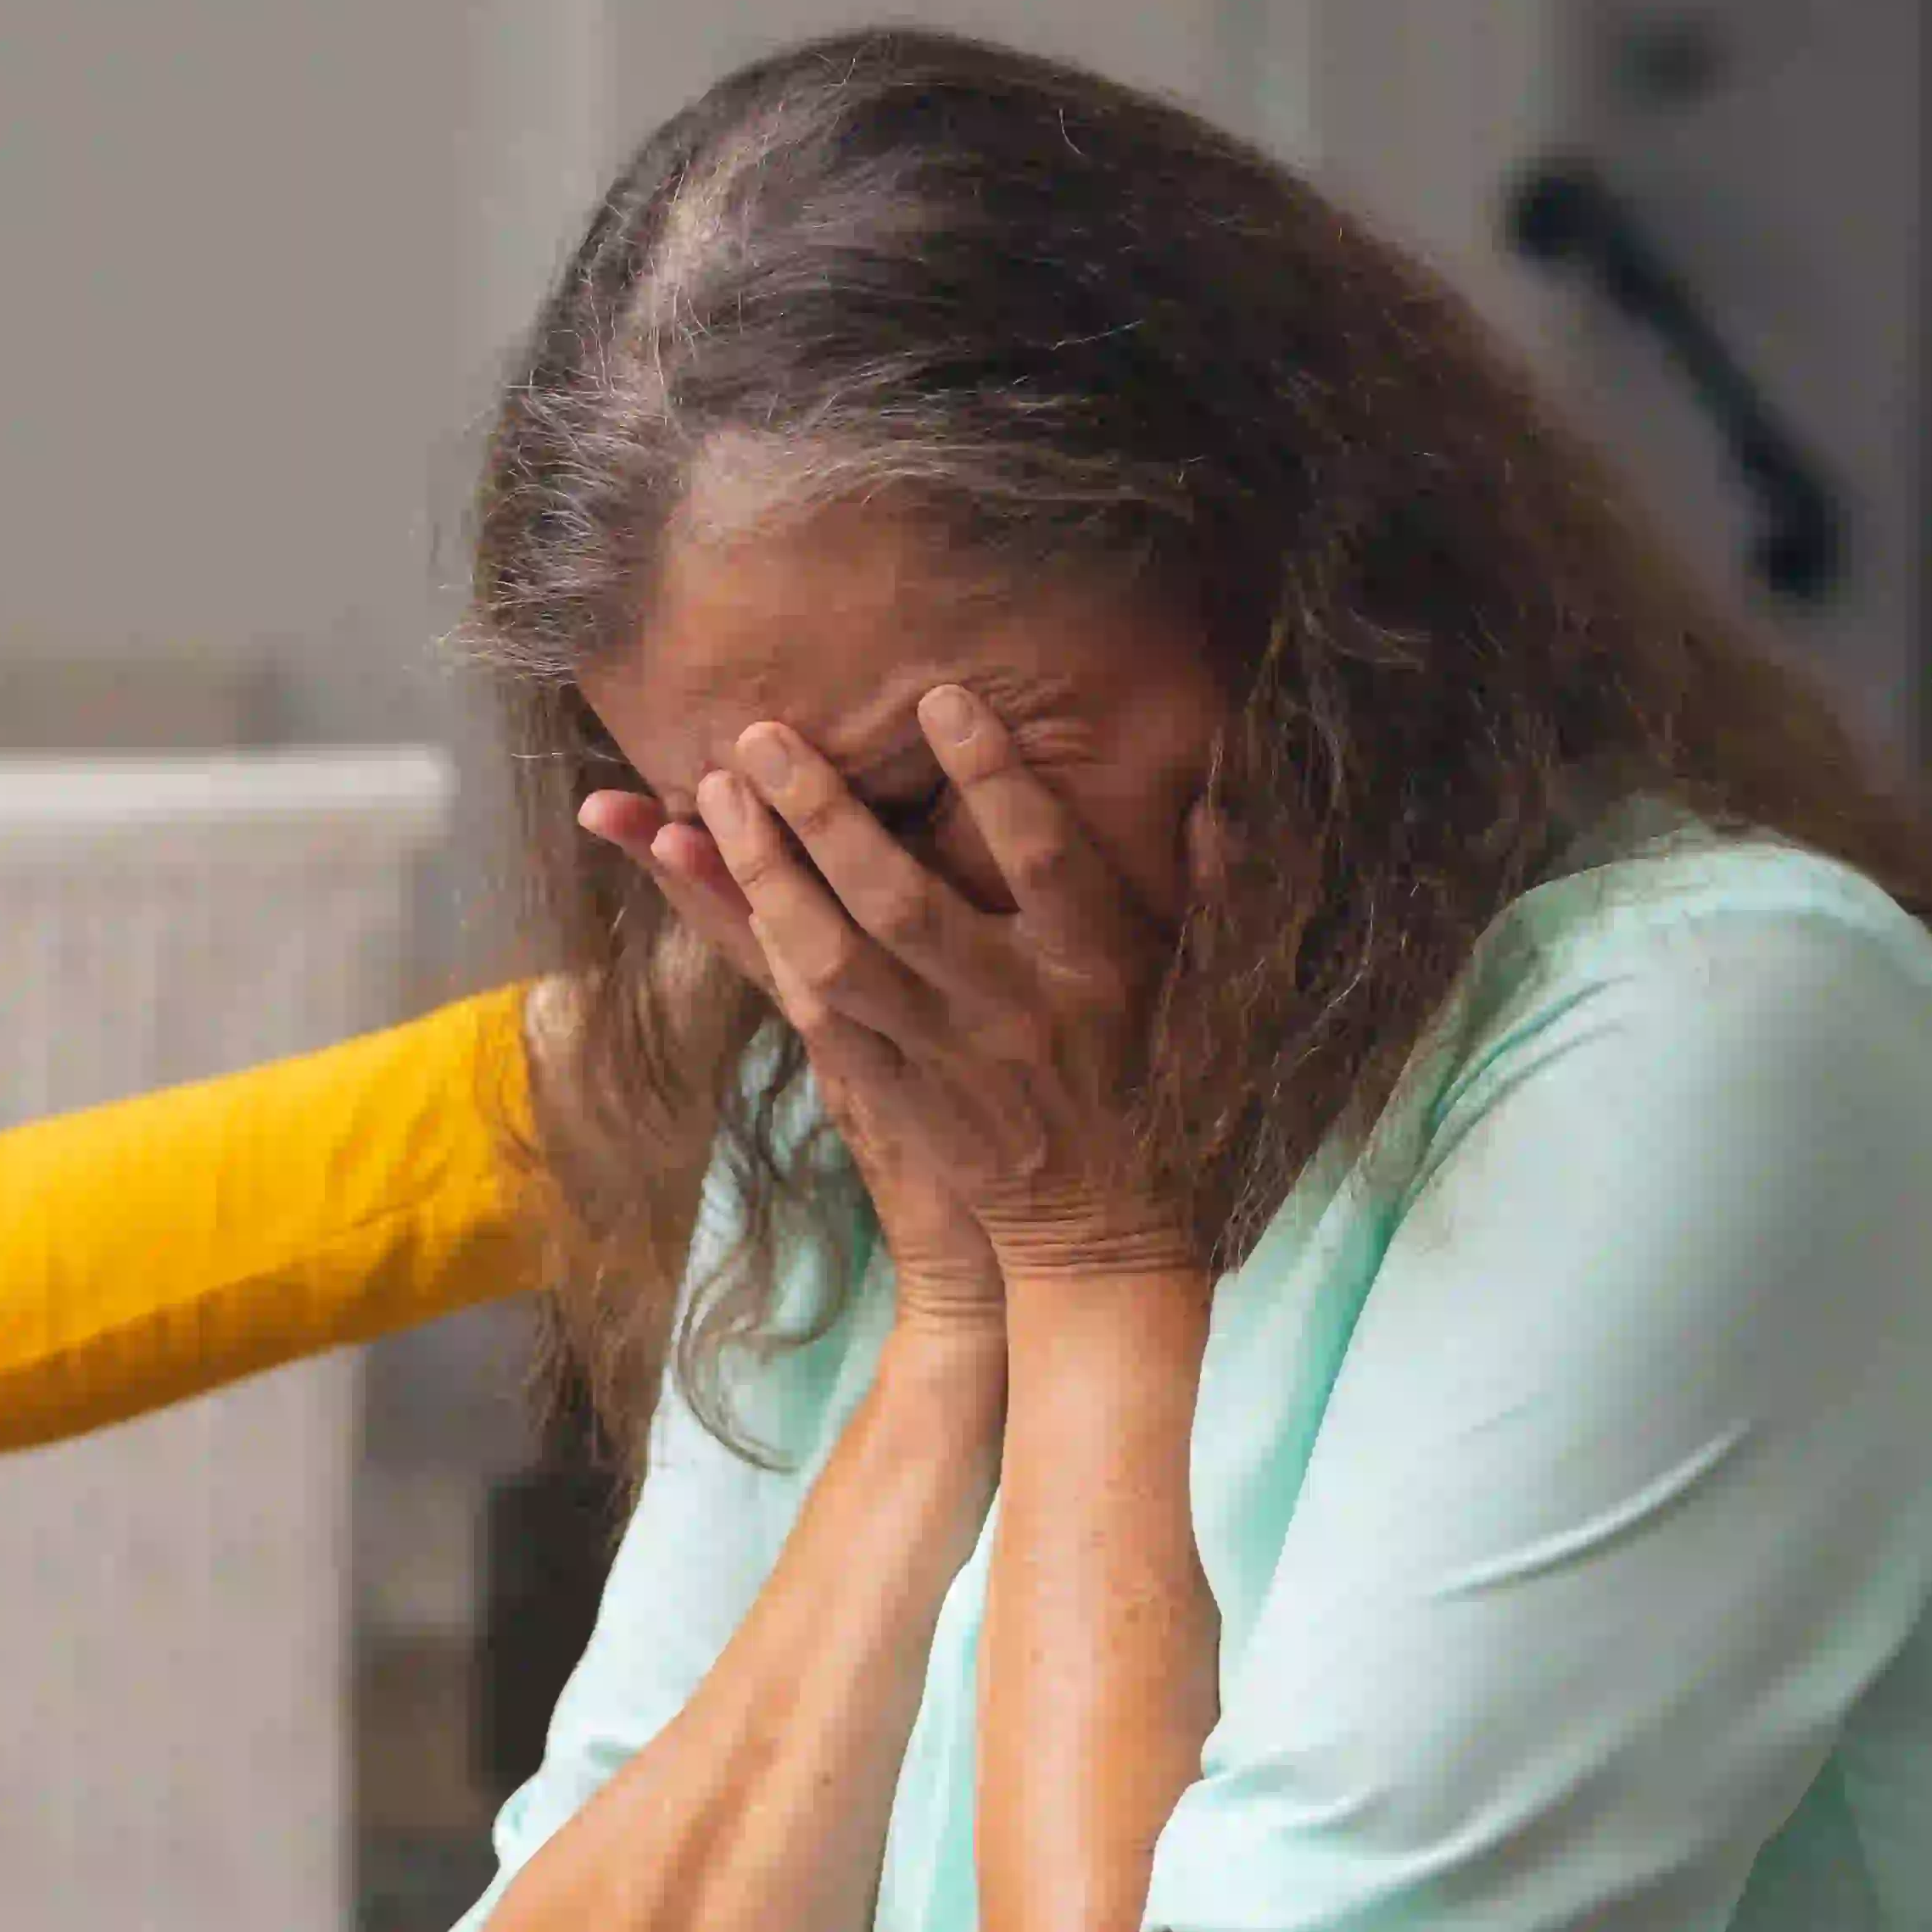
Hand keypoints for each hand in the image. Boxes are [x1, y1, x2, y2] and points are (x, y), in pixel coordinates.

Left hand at [632, 685, 1192, 1279]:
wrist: (1102, 1234)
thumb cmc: (1158, 1093)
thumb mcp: (1206, 995)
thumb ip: (1210, 895)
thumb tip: (1215, 803)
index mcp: (1096, 972)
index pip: (1041, 857)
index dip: (993, 778)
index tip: (940, 697)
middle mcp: (1008, 1010)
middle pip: (901, 901)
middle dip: (825, 814)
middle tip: (762, 737)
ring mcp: (939, 1056)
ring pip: (834, 958)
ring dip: (766, 873)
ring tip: (716, 794)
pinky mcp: (889, 1091)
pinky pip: (812, 1012)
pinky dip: (760, 944)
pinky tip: (717, 882)